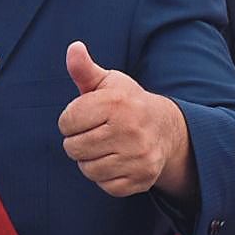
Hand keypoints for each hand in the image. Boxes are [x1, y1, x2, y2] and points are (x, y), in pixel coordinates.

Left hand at [59, 41, 193, 198]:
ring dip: (89, 160)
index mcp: (117, 103)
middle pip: (73, 148)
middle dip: (77, 141)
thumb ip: (84, 69)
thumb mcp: (107, 82)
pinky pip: (105, 185)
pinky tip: (115, 161)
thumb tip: (74, 48)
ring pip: (87, 169)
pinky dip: (105, 177)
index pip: (67, 122)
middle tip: (93, 133)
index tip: (85, 116)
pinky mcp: (142, 178)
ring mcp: (138, 156)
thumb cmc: (127, 103)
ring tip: (103, 147)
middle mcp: (130, 130)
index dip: (70, 120)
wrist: (167, 129)